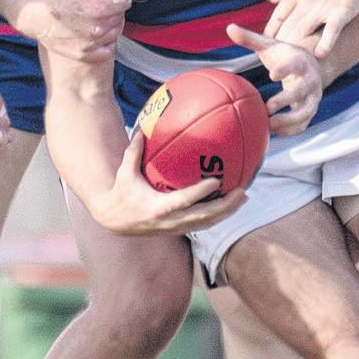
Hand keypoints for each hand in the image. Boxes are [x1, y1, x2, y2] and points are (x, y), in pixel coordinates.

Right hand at [25, 0, 129, 63]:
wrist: (33, 12)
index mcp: (100, 8)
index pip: (125, 2)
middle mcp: (98, 29)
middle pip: (121, 18)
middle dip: (114, 10)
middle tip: (102, 6)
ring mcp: (91, 44)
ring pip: (115, 34)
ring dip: (111, 26)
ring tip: (98, 19)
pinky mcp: (84, 54)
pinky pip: (107, 51)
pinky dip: (106, 43)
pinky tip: (97, 34)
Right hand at [92, 128, 245, 234]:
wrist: (115, 221)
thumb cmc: (121, 193)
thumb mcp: (124, 172)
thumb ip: (134, 151)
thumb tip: (142, 128)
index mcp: (157, 208)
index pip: (183, 201)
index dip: (200, 192)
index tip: (216, 181)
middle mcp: (169, 221)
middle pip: (203, 217)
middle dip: (225, 206)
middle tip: (242, 191)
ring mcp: (175, 228)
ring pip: (207, 223)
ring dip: (227, 212)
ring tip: (243, 197)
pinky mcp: (179, 231)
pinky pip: (203, 224)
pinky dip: (218, 215)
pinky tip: (231, 204)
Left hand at [229, 23, 321, 134]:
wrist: (311, 67)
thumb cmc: (285, 55)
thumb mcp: (270, 46)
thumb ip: (250, 39)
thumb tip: (229, 27)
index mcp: (300, 62)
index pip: (294, 65)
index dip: (284, 70)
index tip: (271, 75)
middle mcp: (310, 80)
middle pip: (302, 91)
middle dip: (286, 99)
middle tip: (268, 107)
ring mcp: (313, 97)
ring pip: (306, 112)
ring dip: (290, 120)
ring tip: (269, 126)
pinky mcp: (311, 110)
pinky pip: (304, 124)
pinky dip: (291, 131)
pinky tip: (273, 132)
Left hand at [265, 0, 358, 59]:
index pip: (278, 15)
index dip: (271, 31)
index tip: (267, 43)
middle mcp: (307, 0)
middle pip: (288, 26)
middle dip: (280, 44)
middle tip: (276, 58)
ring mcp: (323, 7)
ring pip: (304, 30)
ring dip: (296, 46)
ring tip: (291, 61)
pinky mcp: (341, 12)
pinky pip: (331, 31)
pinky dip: (324, 44)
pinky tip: (319, 54)